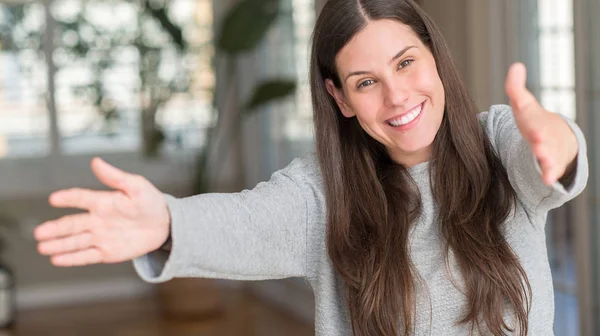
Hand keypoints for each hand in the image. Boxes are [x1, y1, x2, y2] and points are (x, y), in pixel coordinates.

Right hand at [34, 158, 170, 266]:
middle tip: (39, 232)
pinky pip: (87, 256)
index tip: (54, 199)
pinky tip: (57, 260)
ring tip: (42, 247)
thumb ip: (116, 177)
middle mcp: (97, 220)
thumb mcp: (137, 186)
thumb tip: (96, 161)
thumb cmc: (150, 202)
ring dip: (59, 245)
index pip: (82, 198)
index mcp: (103, 202)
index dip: (69, 198)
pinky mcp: (107, 252)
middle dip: (55, 229)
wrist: (165, 224)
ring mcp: (100, 237)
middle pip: (73, 224)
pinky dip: (72, 258)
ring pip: (76, 241)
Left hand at [505, 62, 578, 184]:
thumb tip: (516, 66)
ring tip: (546, 166)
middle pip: (542, 137)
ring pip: (549, 155)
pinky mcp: (550, 163)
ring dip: (547, 160)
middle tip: (538, 142)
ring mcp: (549, 149)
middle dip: (540, 140)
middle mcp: (544, 134)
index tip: (525, 114)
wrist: (557, 136)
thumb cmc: (534, 120)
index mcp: (534, 119)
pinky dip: (550, 175)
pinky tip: (548, 181)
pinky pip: (551, 170)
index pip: (529, 115)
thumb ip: (516, 88)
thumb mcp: (523, 104)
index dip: (527, 114)